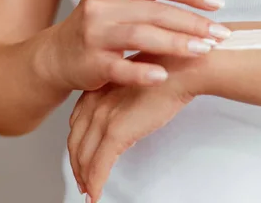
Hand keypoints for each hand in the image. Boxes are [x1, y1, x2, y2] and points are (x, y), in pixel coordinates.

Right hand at [37, 0, 230, 91]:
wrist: (55, 55)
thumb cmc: (101, 26)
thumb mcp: (119, 1)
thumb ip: (153, 0)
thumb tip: (205, 5)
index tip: (218, 4)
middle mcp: (101, 3)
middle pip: (156, 10)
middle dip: (193, 22)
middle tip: (220, 34)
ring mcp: (93, 32)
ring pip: (141, 35)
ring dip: (177, 43)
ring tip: (204, 50)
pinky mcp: (89, 62)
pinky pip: (120, 68)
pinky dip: (142, 72)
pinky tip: (164, 77)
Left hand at [67, 57, 198, 201]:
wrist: (184, 70)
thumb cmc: (170, 72)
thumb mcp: (137, 81)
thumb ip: (127, 94)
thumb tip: (132, 110)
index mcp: (100, 89)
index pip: (78, 122)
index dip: (77, 143)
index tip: (81, 155)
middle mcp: (96, 103)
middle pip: (76, 142)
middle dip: (77, 164)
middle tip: (82, 179)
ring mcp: (104, 118)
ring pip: (85, 157)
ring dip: (85, 178)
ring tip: (90, 191)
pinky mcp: (117, 132)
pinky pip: (99, 166)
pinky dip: (95, 183)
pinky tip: (96, 194)